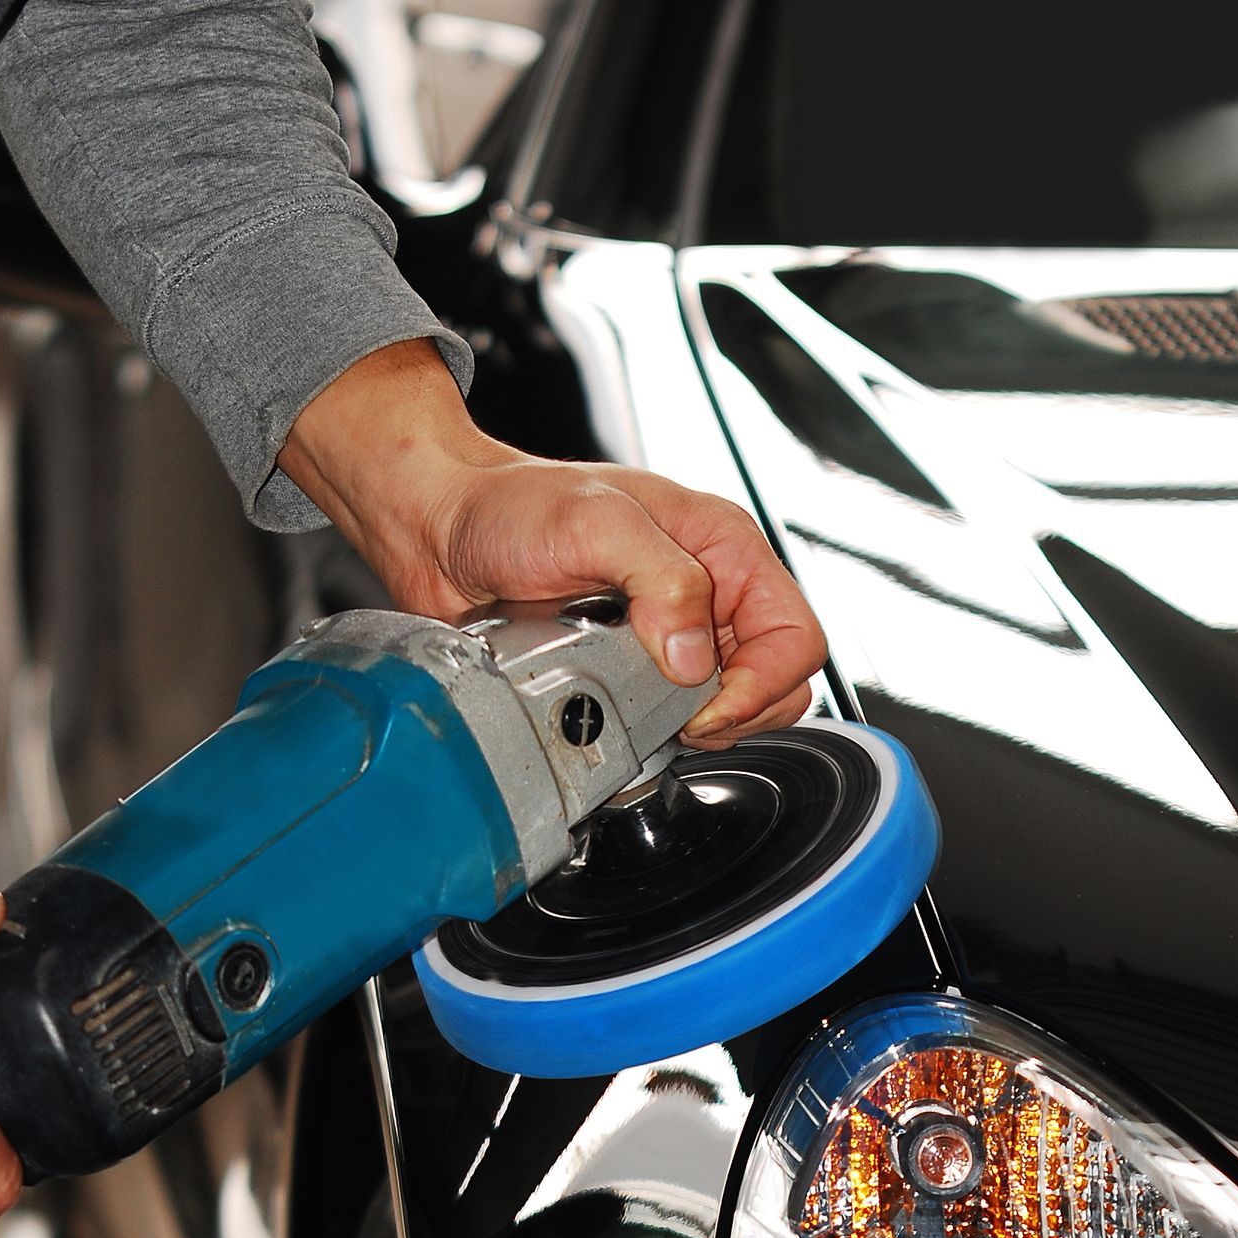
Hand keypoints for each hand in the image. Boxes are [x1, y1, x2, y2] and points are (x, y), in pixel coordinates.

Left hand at [278, 338, 825, 741]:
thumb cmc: (510, 506)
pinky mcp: (637, 667)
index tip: (702, 704)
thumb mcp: (595, 523)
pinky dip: (661, 731)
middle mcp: (708, 590)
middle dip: (737, 713)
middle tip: (679, 719)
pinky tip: (626, 715)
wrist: (444, 529)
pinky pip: (676, 717)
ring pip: (731, 707)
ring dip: (698, 724)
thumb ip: (661, 580)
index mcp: (721, 546)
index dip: (761, 684)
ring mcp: (674, 633)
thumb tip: (695, 656)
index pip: (794, 636)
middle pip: (777, 682)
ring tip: (646, 711)